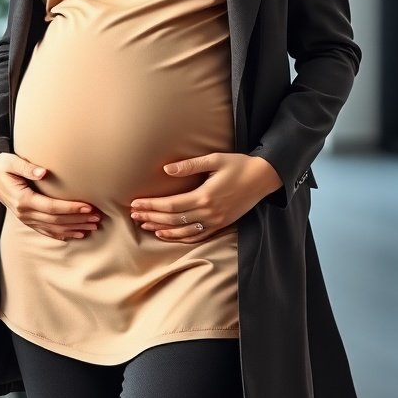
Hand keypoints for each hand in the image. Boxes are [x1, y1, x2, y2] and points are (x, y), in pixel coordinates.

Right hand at [0, 149, 102, 240]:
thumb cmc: (2, 165)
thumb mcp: (11, 162)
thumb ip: (27, 167)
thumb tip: (43, 173)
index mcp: (22, 199)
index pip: (52, 207)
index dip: (71, 208)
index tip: (88, 207)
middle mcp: (24, 213)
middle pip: (56, 220)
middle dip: (78, 219)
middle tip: (98, 217)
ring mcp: (26, 219)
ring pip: (54, 228)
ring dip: (74, 228)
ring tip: (93, 226)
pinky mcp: (28, 220)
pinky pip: (47, 231)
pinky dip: (63, 234)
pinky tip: (77, 234)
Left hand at [128, 152, 281, 243]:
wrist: (263, 178)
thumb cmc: (238, 165)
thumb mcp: (215, 159)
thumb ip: (190, 165)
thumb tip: (166, 169)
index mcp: (205, 196)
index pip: (170, 205)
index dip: (151, 206)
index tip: (135, 203)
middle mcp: (209, 213)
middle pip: (172, 219)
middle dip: (151, 217)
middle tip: (133, 215)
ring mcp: (215, 222)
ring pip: (182, 231)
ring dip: (161, 229)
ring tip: (144, 225)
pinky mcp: (221, 225)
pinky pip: (196, 236)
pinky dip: (179, 237)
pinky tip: (166, 234)